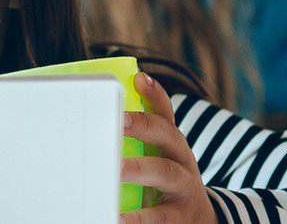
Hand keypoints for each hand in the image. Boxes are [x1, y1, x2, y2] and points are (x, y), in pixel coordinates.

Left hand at [122, 74, 216, 223]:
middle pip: (168, 137)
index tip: (139, 78)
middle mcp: (182, 161)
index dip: (155, 95)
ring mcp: (184, 188)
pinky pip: (158, 215)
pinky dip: (137, 218)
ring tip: (115, 170)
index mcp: (173, 146)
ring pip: (165, 173)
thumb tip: (87, 131)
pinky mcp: (178, 217)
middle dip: (144, 127)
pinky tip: (117, 218)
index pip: (166, 115)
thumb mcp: (157, 164)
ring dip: (140, 168)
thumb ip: (134, 148)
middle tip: (118, 122)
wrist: (198, 223)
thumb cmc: (164, 190)